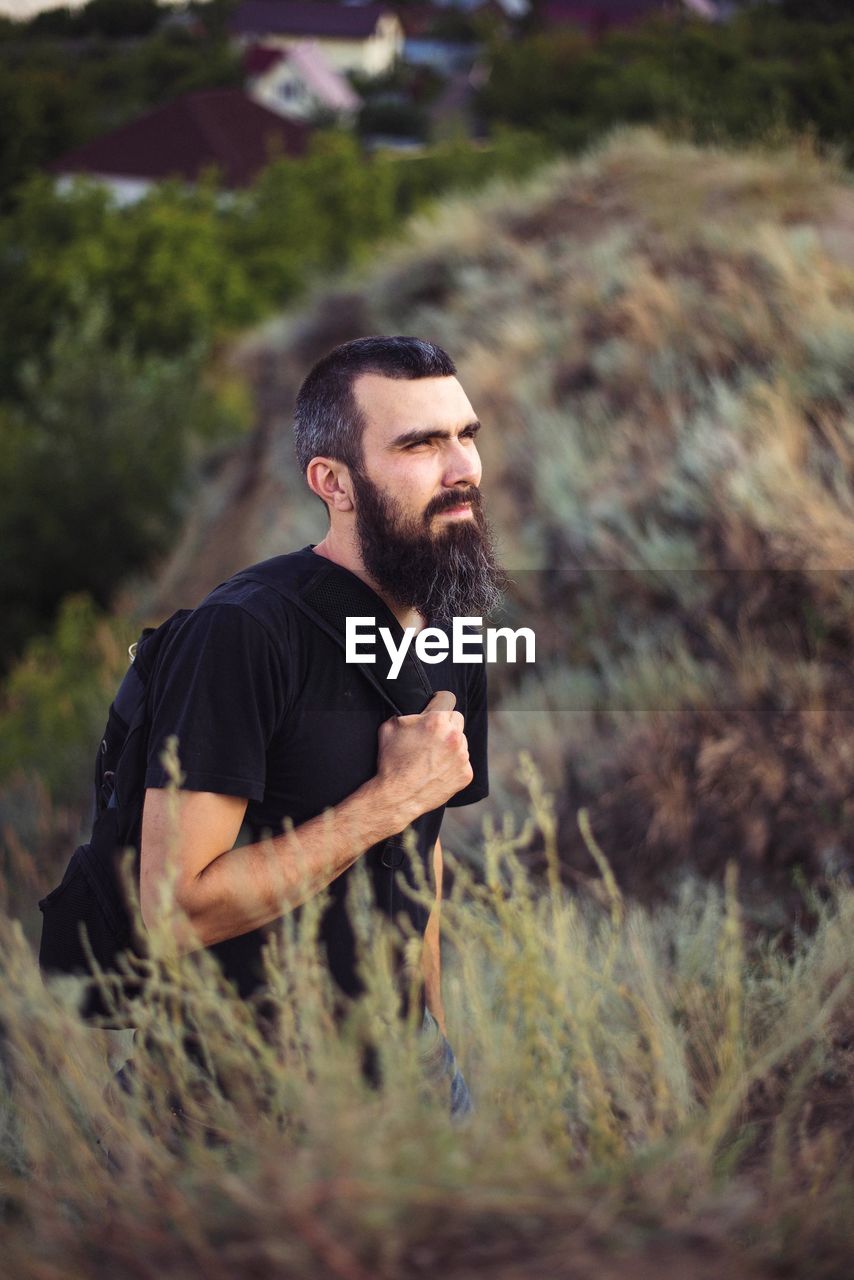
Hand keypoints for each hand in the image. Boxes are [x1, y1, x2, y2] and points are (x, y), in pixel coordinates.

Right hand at [375, 690, 472, 823]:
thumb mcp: (390, 726)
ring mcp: (462, 756)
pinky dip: (453, 765)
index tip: (435, 707)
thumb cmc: (391, 761)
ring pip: (461, 741)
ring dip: (450, 745)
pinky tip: (437, 771)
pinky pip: (463, 762)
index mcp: (437, 720)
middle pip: (457, 719)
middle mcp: (454, 735)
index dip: (437, 702)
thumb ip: (408, 714)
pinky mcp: (466, 774)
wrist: (397, 797)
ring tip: (431, 758)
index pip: (446, 699)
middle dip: (446, 724)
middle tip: (432, 736)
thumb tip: (415, 712)